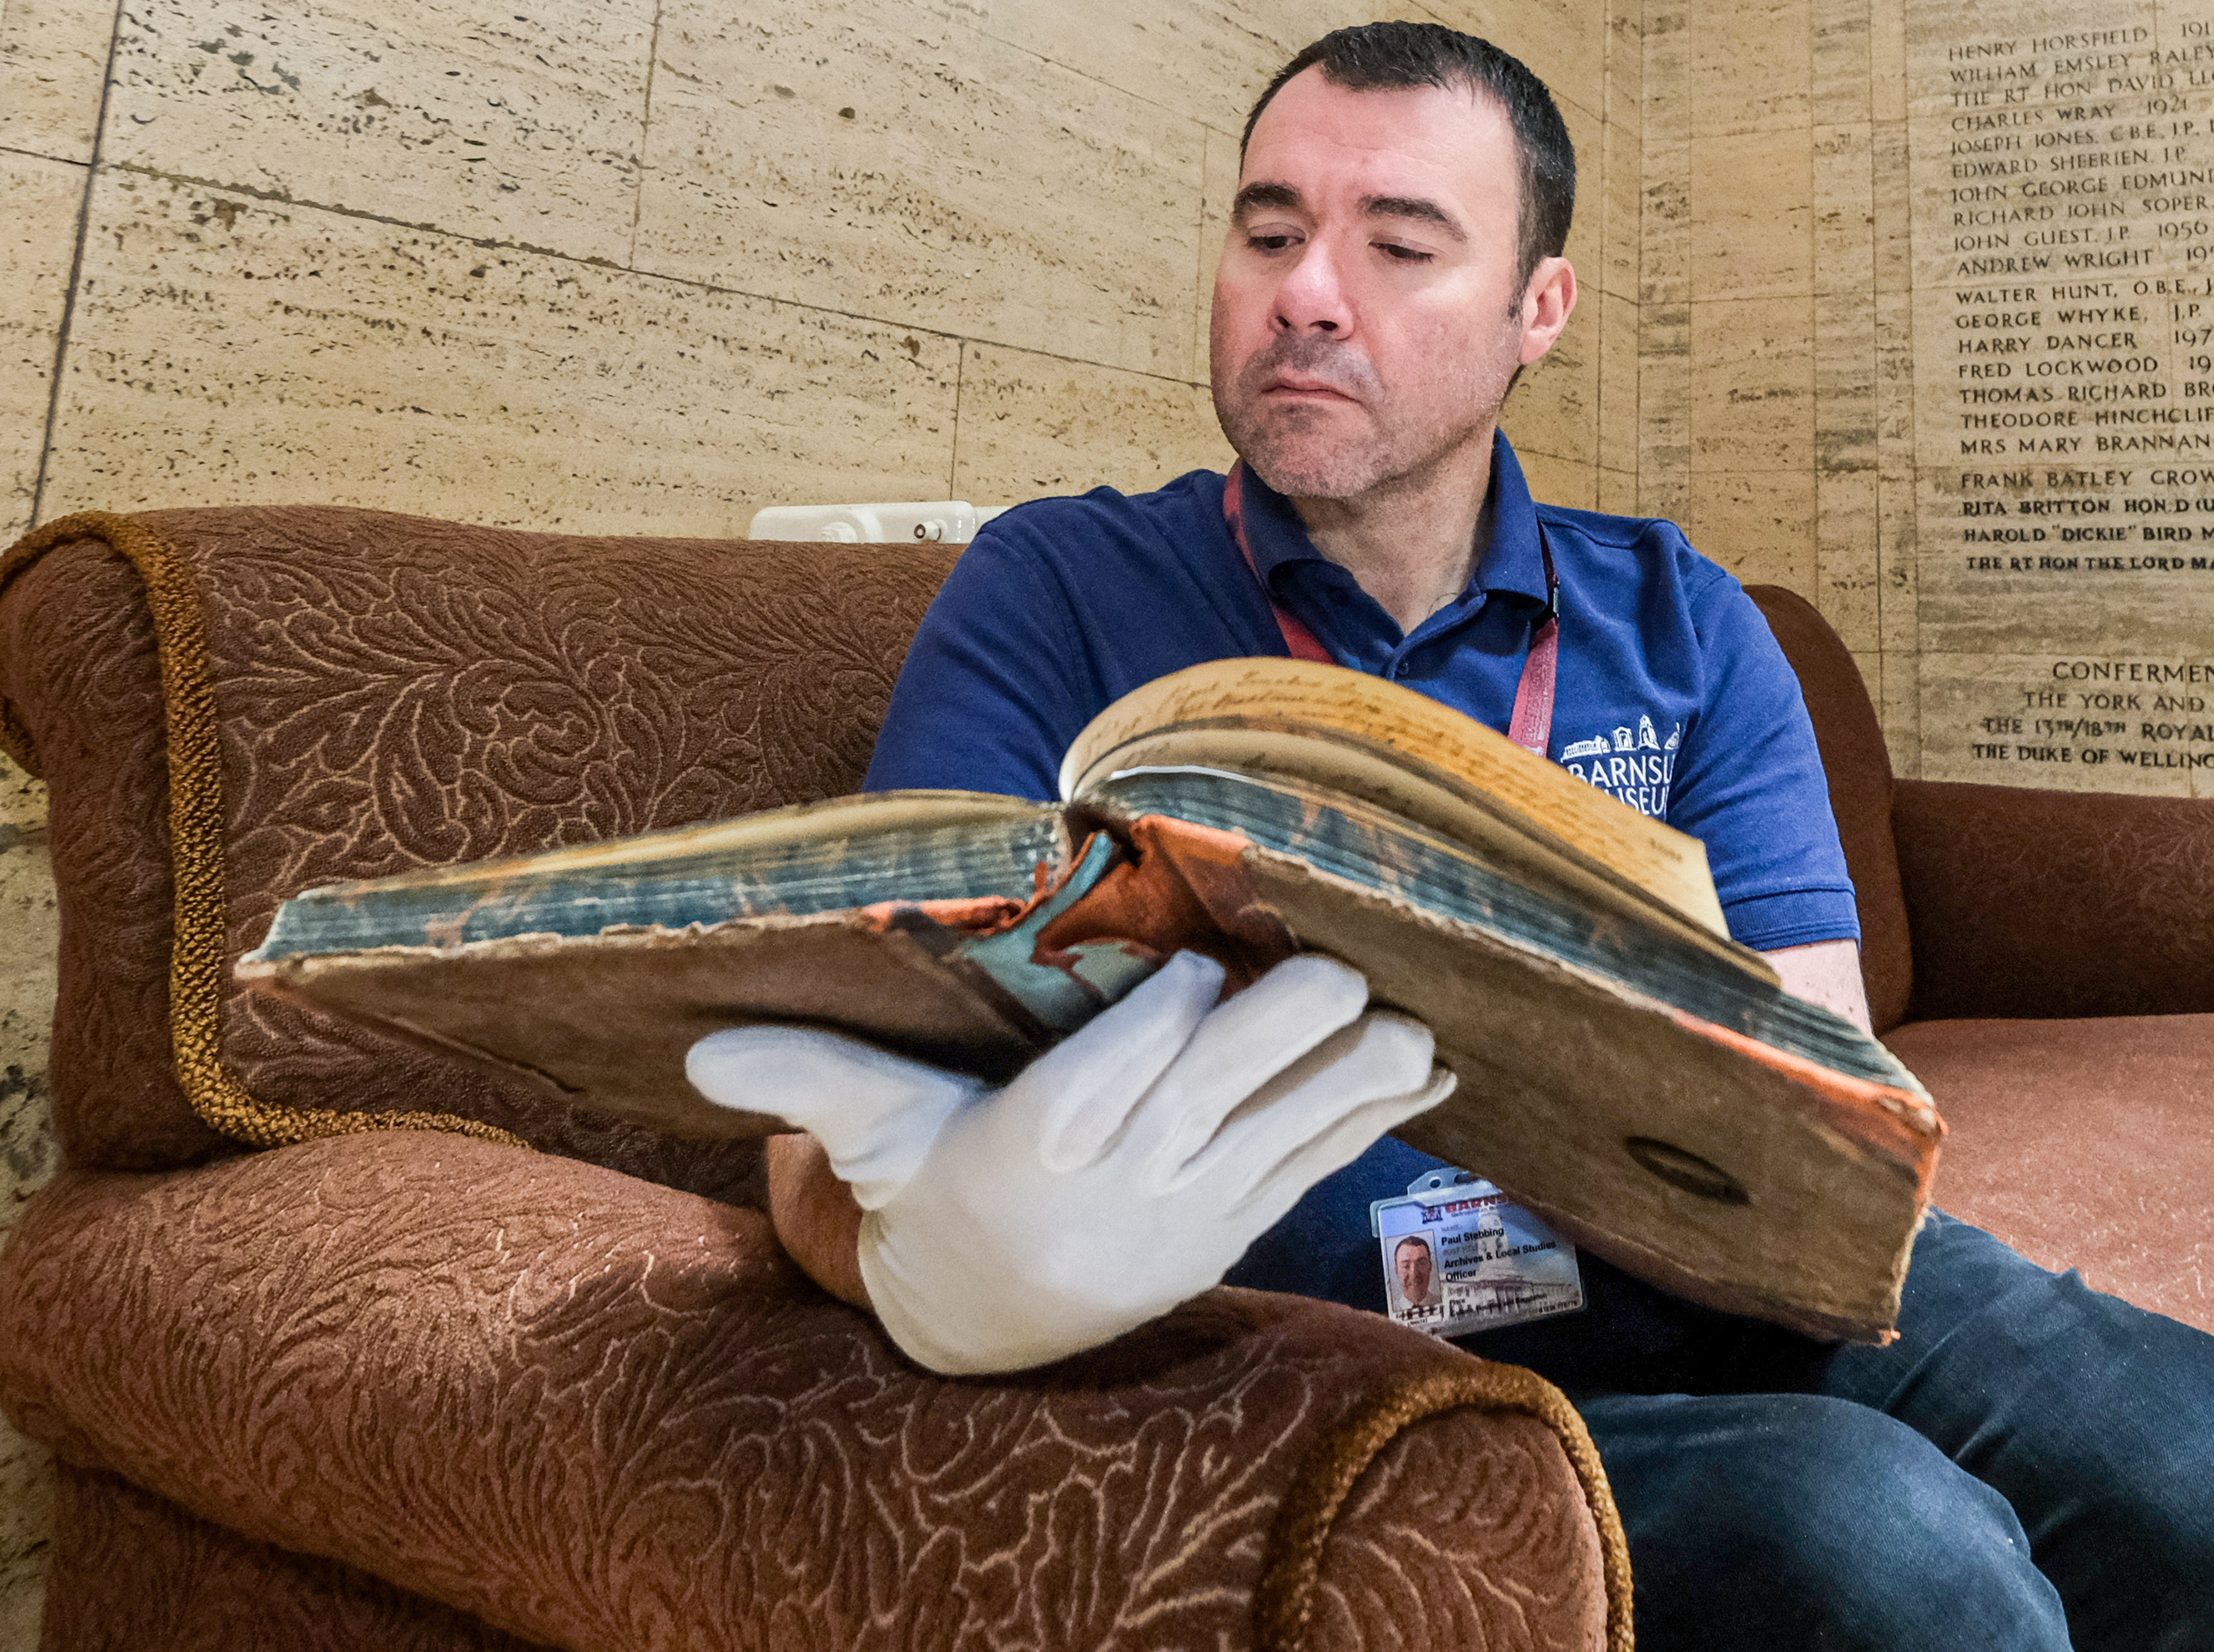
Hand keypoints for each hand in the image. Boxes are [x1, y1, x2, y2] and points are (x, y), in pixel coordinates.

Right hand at [686, 952, 1451, 1373]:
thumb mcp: (870, 1137)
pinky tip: (1437, 1069)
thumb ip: (808, 1081)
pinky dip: (1376, 1120)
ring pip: (1282, 1136)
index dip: (1158, 1020)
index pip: (1104, 1079)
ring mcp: (1188, 1212)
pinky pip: (1317, 1167)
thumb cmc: (932, 1190)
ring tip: (1412, 1022)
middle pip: (1208, 1103)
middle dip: (1277, 1038)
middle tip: (1337, 974)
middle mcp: (1118, 1188)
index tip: (1197, 960)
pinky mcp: (1238, 1225)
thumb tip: (701, 1048)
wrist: (983, 1327)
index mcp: (1030, 1149)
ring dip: (1351, 1080)